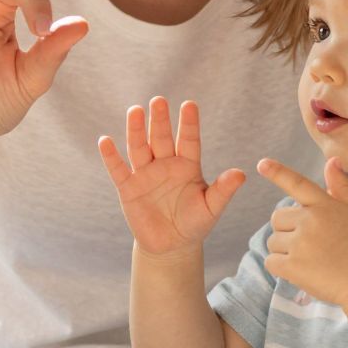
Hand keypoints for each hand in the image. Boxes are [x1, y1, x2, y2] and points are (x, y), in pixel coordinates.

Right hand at [97, 97, 246, 255]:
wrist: (171, 246)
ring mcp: (145, 175)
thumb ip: (223, 190)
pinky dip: (111, 157)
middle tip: (158, 100)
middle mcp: (165, 164)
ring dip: (136, 130)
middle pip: (162, 138)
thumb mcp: (211, 208)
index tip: (190, 105)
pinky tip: (105, 141)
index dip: (189, 124)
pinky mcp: (128, 188)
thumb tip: (241, 174)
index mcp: (188, 166)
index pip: (189, 140)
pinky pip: (118, 170)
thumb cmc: (194, 224)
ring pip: (139, 148)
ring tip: (135, 111)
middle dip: (160, 120)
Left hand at [256, 156, 347, 307]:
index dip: (278, 173)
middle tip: (310, 243)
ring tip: (310, 259)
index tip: (262, 163)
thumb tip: (332, 160)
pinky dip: (280, 267)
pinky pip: (271, 261)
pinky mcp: (293, 266)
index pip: (297, 183)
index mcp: (325, 205)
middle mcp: (311, 220)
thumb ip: (340, 187)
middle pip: (277, 218)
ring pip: (273, 241)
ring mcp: (301, 243)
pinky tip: (300, 271)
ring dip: (284, 250)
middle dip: (287, 229)